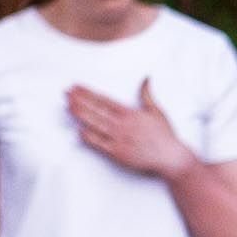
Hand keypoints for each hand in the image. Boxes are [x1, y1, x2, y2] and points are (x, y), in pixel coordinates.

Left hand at [68, 79, 198, 180]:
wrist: (170, 157)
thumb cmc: (164, 135)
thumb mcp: (157, 111)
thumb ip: (147, 94)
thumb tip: (146, 78)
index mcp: (130, 113)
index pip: (103, 99)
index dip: (88, 93)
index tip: (76, 87)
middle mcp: (122, 124)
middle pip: (95, 109)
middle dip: (79, 100)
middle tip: (65, 93)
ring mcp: (119, 139)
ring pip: (95, 124)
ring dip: (80, 114)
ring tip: (68, 106)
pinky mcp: (117, 153)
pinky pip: (99, 144)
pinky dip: (88, 137)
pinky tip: (78, 130)